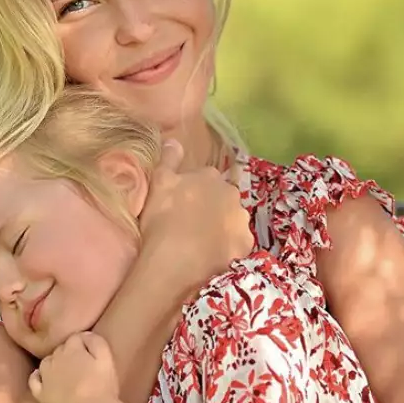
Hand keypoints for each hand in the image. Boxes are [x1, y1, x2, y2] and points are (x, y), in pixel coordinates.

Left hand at [29, 332, 117, 402]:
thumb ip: (96, 342)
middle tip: (81, 365)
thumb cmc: (102, 386)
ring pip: (46, 362)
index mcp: (71, 349)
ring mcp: (45, 377)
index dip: (83, 344)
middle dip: (69, 353)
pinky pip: (34, 380)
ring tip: (65, 372)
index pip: (75, 338)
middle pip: (60, 350)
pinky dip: (38, 376)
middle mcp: (54, 359)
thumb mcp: (106, 358)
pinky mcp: (41, 394)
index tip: (91, 354)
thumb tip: (85, 335)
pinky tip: (44, 379)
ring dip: (54, 364)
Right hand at [141, 140, 252, 295]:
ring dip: (222, 228)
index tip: (183, 206)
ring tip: (202, 244)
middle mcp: (233, 195)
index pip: (207, 180)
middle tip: (192, 225)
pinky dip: (227, 248)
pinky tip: (211, 257)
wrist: (174, 263)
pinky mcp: (245, 246)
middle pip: (224, 199)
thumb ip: (168, 159)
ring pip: (233, 221)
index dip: (195, 193)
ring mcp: (242, 222)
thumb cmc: (162, 221)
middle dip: (213, 208)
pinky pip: (237, 244)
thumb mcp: (158, 183)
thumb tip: (175, 139)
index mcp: (211, 177)